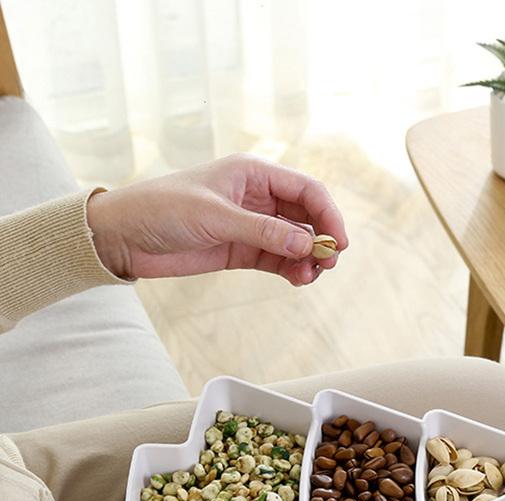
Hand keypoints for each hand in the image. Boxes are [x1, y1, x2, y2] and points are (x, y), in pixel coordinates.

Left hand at [86, 154, 347, 286]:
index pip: (306, 190)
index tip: (338, 241)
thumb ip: (262, 232)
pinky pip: (278, 259)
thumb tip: (306, 244)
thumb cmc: (162, 210)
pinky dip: (292, 269)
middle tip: (328, 263)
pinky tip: (298, 279)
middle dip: (322, 239)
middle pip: (307, 216)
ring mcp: (252, 226)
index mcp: (253, 174)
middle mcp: (258, 198)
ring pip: (296, 241)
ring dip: (308, 258)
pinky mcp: (242, 251)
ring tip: (310, 276)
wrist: (123, 237)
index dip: (328, 214)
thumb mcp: (214, 217)